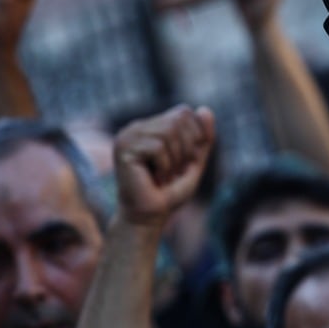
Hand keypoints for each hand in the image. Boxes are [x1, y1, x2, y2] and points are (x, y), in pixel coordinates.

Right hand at [113, 106, 216, 227]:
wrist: (149, 218)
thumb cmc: (169, 192)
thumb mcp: (193, 161)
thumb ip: (202, 138)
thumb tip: (205, 109)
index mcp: (151, 126)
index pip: (184, 112)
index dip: (195, 137)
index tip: (183, 162)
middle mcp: (136, 127)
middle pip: (178, 119)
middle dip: (186, 148)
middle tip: (173, 171)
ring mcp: (127, 136)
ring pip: (169, 131)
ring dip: (175, 160)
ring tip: (163, 176)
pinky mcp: (123, 148)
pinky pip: (158, 147)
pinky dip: (164, 166)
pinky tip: (154, 179)